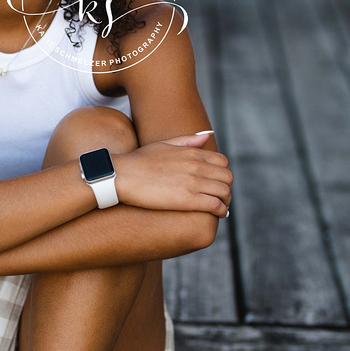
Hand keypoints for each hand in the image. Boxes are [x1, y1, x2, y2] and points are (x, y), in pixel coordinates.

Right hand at [114, 132, 231, 216]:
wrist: (122, 175)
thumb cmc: (139, 160)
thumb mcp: (164, 144)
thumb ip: (187, 140)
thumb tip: (207, 136)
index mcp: (192, 153)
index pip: (223, 162)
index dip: (223, 173)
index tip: (218, 183)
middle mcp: (196, 166)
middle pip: (227, 177)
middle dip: (227, 188)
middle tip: (221, 197)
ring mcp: (193, 183)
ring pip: (224, 192)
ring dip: (226, 201)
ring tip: (221, 208)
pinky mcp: (187, 200)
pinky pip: (215, 206)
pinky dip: (221, 211)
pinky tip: (218, 215)